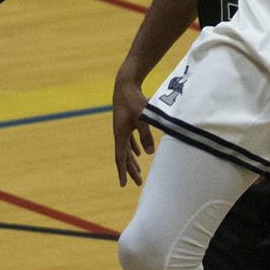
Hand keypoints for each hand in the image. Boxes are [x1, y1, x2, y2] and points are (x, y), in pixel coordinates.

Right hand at [113, 70, 156, 186]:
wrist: (126, 85)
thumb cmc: (134, 101)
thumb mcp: (142, 118)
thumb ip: (146, 135)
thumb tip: (149, 153)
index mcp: (120, 134)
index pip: (120, 158)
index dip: (122, 172)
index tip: (124, 185)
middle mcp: (119, 133)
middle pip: (124, 156)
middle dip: (131, 170)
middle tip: (138, 183)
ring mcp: (122, 128)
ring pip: (127, 149)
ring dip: (132, 160)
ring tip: (138, 171)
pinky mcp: (127, 122)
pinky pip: (130, 140)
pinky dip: (134, 147)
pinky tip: (140, 153)